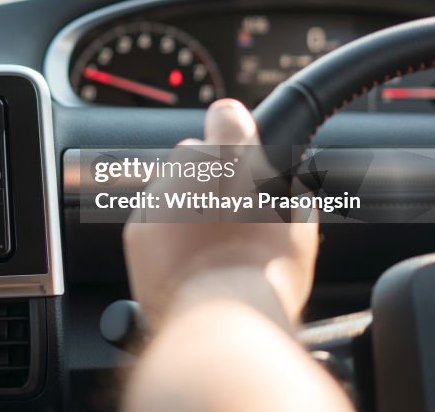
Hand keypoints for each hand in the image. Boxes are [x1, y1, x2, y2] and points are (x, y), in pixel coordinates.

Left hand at [122, 99, 318, 326]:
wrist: (221, 319)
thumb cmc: (266, 272)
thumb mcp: (299, 222)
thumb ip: (283, 189)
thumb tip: (281, 186)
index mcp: (231, 156)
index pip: (227, 115)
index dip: (234, 128)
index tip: (238, 139)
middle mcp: (186, 167)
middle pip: (193, 155)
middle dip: (208, 177)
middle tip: (232, 214)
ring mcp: (155, 198)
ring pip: (169, 190)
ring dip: (185, 208)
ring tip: (211, 248)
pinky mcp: (136, 230)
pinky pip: (151, 222)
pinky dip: (165, 236)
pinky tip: (190, 262)